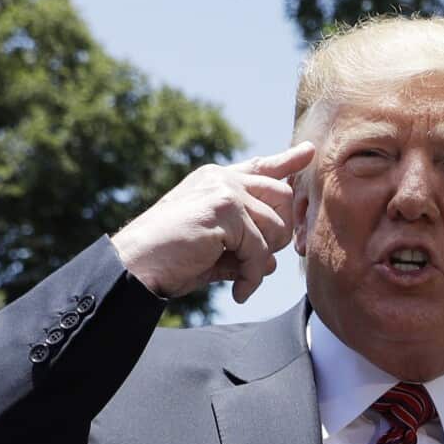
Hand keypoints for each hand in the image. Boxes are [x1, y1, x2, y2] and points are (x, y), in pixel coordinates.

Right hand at [111, 142, 315, 302]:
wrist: (134, 265)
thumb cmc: (169, 259)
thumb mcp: (213, 249)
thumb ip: (243, 246)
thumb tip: (274, 262)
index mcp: (216, 181)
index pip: (261, 167)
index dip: (286, 161)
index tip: (309, 151)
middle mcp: (222, 179)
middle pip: (282, 196)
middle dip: (279, 233)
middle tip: (258, 262)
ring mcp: (224, 191)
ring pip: (275, 226)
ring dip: (263, 261)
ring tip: (242, 279)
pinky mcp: (225, 210)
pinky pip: (259, 249)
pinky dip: (253, 276)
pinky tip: (240, 292)